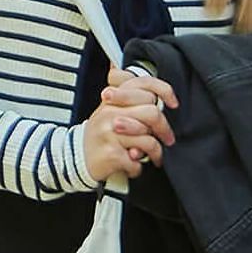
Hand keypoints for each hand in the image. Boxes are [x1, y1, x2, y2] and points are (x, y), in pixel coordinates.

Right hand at [83, 65, 177, 193]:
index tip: (173, 104)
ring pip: (149, 140)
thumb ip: (132, 99)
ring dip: (155, 153)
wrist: (78, 156)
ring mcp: (109, 133)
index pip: (144, 84)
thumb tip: (161, 96)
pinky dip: (138, 168)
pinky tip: (132, 166)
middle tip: (167, 139)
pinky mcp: (111, 154)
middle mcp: (110, 112)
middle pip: (152, 113)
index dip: (165, 92)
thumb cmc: (101, 133)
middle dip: (164, 129)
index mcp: (113, 98)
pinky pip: (138, 162)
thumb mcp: (112, 109)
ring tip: (153, 157)